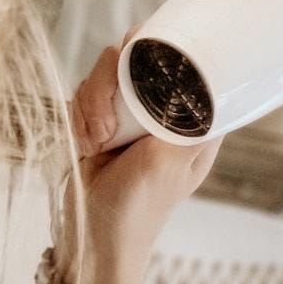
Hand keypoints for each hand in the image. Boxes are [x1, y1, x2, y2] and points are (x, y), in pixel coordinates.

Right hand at [56, 44, 220, 283]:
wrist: (95, 236)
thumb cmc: (140, 207)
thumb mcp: (170, 161)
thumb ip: (184, 119)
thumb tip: (203, 80)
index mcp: (191, 120)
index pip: (185, 64)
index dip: (162, 47)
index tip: (137, 52)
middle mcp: (162, 111)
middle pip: (136, 59)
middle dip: (110, 85)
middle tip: (106, 128)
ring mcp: (130, 114)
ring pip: (104, 75)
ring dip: (92, 106)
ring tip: (97, 143)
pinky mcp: (101, 119)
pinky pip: (84, 96)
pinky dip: (80, 118)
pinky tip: (87, 146)